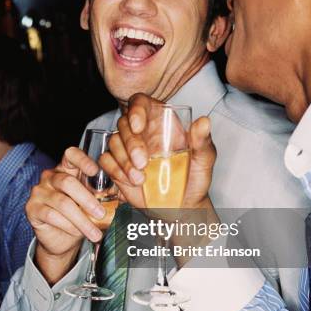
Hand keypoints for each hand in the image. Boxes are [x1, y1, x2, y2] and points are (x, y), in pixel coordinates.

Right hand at [26, 146, 108, 283]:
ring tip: (95, 233)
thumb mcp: (94, 201)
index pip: (70, 154)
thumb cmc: (80, 214)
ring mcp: (39, 192)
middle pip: (67, 182)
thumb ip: (106, 193)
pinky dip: (68, 226)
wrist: (61, 239)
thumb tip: (130, 190)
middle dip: (87, 199)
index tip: (95, 170)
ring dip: (81, 220)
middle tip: (101, 213)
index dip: (82, 160)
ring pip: (62, 203)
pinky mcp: (32, 209)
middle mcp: (50, 177)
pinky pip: (51, 215)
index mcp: (66, 169)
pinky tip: (77, 233)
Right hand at [100, 94, 216, 208]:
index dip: (135, 110)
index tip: (138, 126)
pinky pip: (106, 161)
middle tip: (143, 162)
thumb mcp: (204, 159)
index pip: (141, 103)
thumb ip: (202, 141)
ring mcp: (128, 149)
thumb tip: (204, 122)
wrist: (183, 206)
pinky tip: (131, 181)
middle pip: (123, 123)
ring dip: (123, 160)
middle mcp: (142, 132)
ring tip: (140, 178)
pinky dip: (115, 170)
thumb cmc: (194, 178)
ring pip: (113, 142)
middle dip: (131, 143)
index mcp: (161, 122)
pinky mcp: (118, 166)